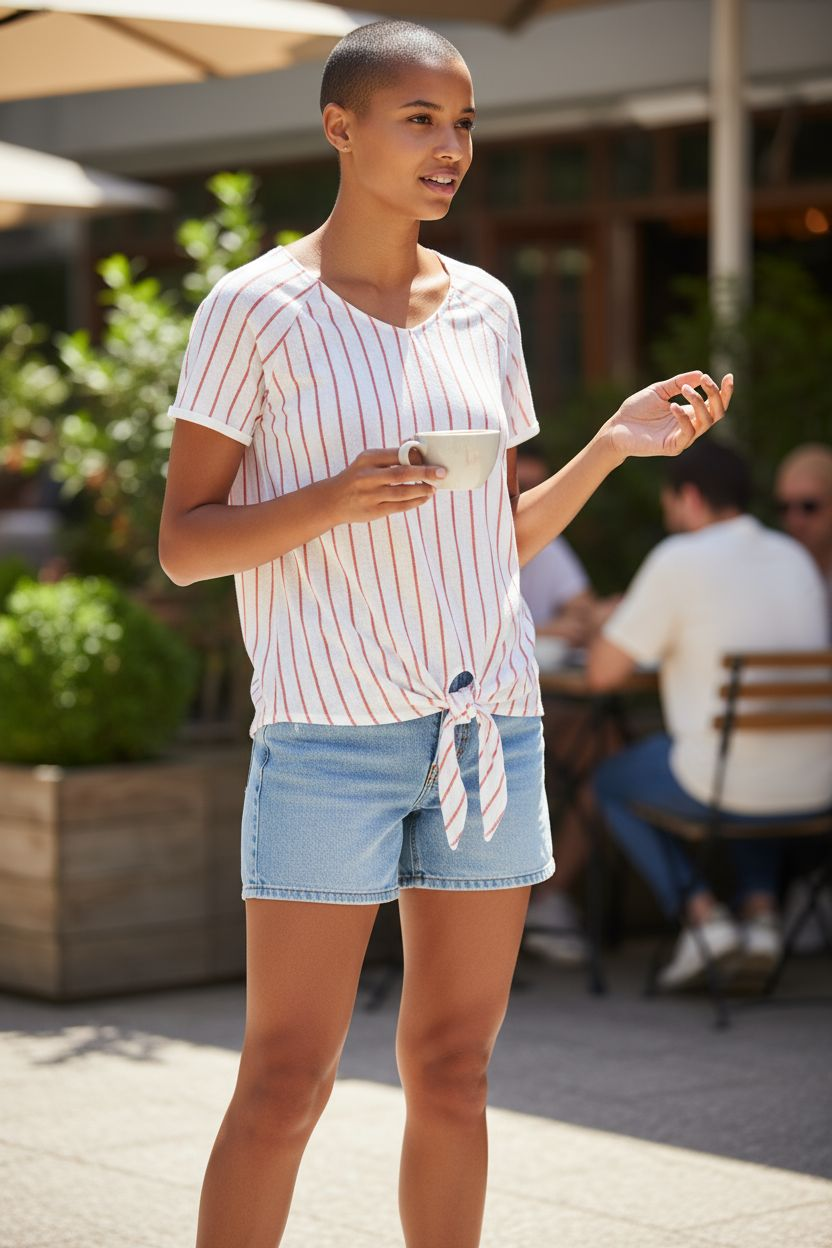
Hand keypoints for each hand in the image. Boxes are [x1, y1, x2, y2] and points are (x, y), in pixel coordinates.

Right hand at [326, 448, 445, 524]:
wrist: (332, 500)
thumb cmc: (356, 477)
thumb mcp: (366, 461)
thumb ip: (389, 457)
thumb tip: (418, 451)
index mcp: (368, 458)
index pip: (397, 454)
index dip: (418, 457)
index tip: (434, 458)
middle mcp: (368, 476)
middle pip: (402, 473)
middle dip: (425, 473)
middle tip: (442, 473)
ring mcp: (370, 495)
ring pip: (402, 492)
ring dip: (422, 490)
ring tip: (433, 488)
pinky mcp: (373, 511)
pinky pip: (399, 507)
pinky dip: (414, 502)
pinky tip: (424, 498)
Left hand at [603, 372, 732, 461]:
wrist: (616, 427)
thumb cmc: (636, 410)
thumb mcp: (659, 390)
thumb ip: (679, 383)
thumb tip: (701, 374)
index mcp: (689, 413)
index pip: (715, 404)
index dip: (725, 392)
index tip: (729, 376)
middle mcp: (690, 426)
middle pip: (717, 414)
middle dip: (716, 396)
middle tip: (706, 381)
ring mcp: (682, 438)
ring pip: (706, 422)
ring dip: (699, 403)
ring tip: (685, 390)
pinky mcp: (672, 447)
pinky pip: (687, 434)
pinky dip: (684, 418)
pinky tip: (673, 406)